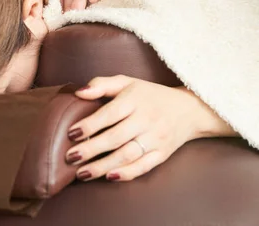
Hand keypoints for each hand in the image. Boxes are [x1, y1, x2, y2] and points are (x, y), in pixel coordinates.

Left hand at [65, 75, 234, 181]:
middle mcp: (146, 119)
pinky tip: (108, 177)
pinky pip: (143, 167)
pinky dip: (126, 174)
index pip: (109, 114)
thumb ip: (101, 84)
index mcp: (135, 100)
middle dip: (91, 149)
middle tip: (70, 157)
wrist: (188, 110)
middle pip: (115, 138)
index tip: (71, 133)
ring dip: (102, 166)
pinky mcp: (162, 154)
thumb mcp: (127, 82)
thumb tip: (78, 93)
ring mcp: (156, 138)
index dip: (89, 124)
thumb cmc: (149, 95)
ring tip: (82, 173)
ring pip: (127, 155)